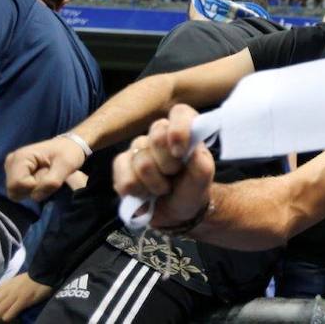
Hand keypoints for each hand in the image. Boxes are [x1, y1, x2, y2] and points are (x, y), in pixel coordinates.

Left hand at [0, 273, 51, 322]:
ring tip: (6, 316)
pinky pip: (8, 315)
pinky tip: (14, 316)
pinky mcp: (22, 301)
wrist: (43, 273)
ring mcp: (13, 296)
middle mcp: (4, 292)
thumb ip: (0, 292)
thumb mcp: (10, 284)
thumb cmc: (27, 280)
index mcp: (0, 288)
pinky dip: (9, 318)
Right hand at [5, 136, 87, 201]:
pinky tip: (41, 177)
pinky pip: (21, 191)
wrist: (69, 146)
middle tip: (48, 175)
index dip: (35, 186)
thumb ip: (51, 182)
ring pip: (18, 193)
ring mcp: (11, 170)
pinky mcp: (16, 175)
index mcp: (20, 157)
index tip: (48, 174)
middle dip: (34, 189)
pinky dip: (33, 188)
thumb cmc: (69, 152)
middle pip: (14, 191)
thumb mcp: (66, 165)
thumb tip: (35, 197)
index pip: (17, 184)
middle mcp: (11, 163)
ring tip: (46, 175)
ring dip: (34, 189)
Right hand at [112, 104, 213, 228]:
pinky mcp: (121, 165)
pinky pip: (124, 177)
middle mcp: (158, 134)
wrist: (176, 211)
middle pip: (157, 138)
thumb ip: (201, 162)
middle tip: (174, 175)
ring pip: (142, 163)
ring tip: (162, 188)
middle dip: (169, 165)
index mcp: (182, 129)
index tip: (180, 153)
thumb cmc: (191, 187)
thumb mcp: (203, 177)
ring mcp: (137, 148)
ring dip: (155, 184)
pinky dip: (137, 192)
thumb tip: (190, 150)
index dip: (179, 130)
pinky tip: (145, 194)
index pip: (180, 113)